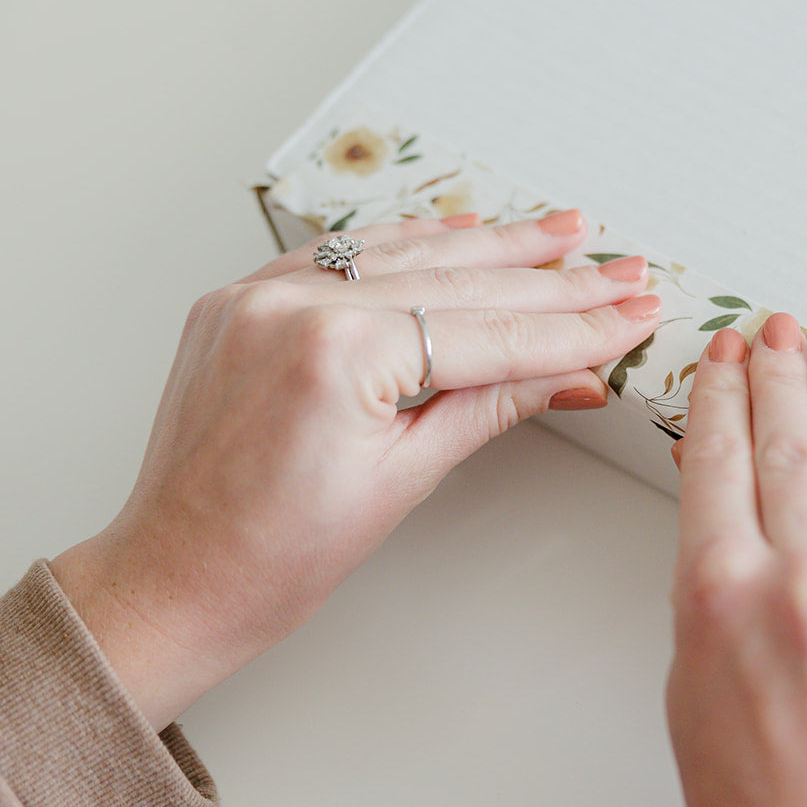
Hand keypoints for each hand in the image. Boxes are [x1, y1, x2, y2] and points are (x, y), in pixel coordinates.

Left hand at [51, 210, 659, 729]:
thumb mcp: (404, 479)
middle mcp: (294, 305)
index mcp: (336, 354)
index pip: (490, 333)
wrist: (175, 578)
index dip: (574, 327)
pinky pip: (342, 255)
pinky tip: (460, 229)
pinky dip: (406, 244)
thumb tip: (571, 373)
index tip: (631, 313)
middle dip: (550, 279)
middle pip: (455, 283)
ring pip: (402, 252)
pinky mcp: (243, 299)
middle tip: (620, 270)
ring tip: (560, 233)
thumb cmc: (273, 558)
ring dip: (489, 245)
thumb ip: (491, 405)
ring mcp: (261, 295)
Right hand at [667, 315, 806, 806]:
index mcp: (721, 594)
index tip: (725, 357)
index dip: (721, 393)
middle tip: (777, 332)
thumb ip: (714, 570)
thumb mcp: (691, 671)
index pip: (720, 457)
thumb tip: (734, 487)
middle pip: (792, 444)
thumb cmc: (752, 796)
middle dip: (781, 374)